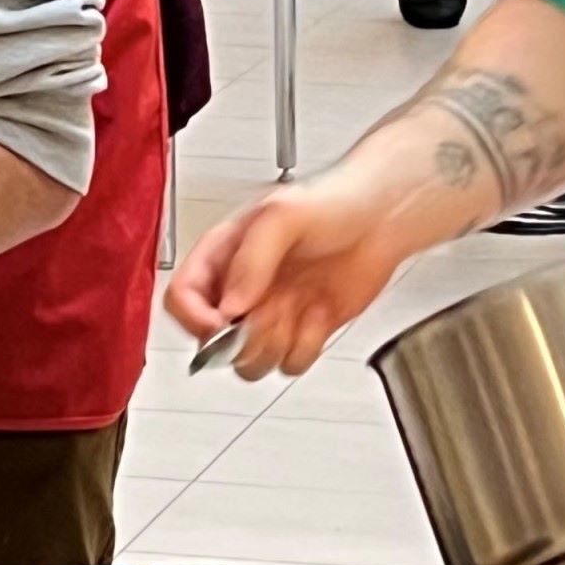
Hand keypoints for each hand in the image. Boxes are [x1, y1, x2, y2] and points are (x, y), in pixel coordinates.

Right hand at [166, 175, 413, 379]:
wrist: (383, 218)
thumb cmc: (334, 201)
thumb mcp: (283, 216)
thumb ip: (251, 259)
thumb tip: (231, 305)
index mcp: (223, 255)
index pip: (181, 298)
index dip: (195, 318)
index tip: (223, 323)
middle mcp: (242, 289)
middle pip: (212, 342)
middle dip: (242, 337)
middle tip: (271, 313)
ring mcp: (272, 313)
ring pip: (249, 362)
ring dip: (274, 347)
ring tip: (296, 312)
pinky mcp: (302, 331)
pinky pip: (290, 363)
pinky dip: (306, 348)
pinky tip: (318, 315)